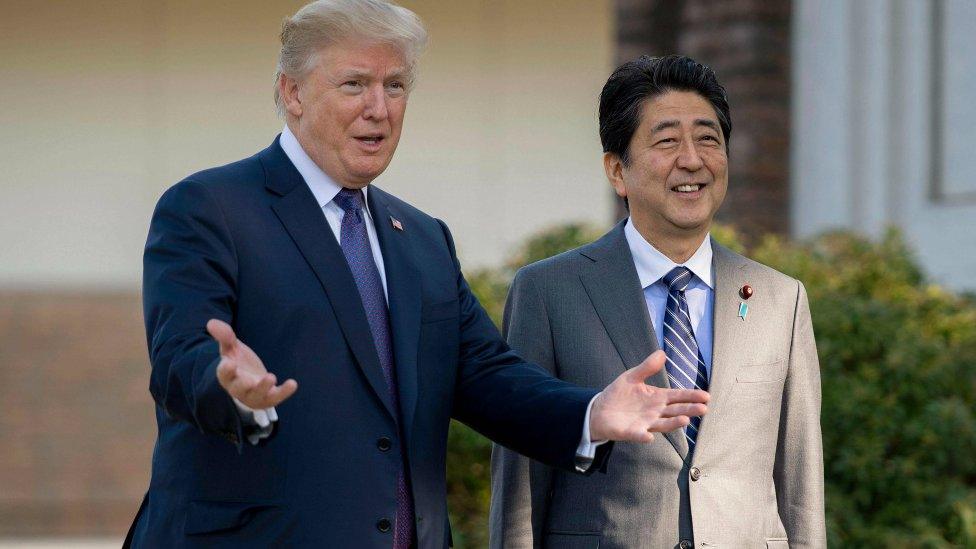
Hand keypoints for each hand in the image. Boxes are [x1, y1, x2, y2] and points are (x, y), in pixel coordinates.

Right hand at [207, 319, 297, 408]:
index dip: (226, 370)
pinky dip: (284, 392)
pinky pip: (275, 397)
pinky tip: (293, 384)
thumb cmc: (239, 362)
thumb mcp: (232, 348)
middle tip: (249, 381)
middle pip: (238, 389)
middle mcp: (238, 388)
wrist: (251, 379)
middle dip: (243, 385)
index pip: (224, 374)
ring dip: (263, 388)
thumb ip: (225, 336)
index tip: (228, 363)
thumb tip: (211, 322)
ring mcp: (254, 395)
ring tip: (271, 377)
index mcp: (227, 375)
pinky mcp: (269, 397)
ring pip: (257, 396)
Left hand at [589, 350, 708, 441]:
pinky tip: (649, 436)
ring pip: (662, 424)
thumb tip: (662, 353)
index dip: (691, 396)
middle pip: (675, 411)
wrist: (600, 410)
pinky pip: (638, 435)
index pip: (678, 396)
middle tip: (703, 408)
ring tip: (686, 420)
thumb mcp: (633, 376)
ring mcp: (645, 423)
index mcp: (657, 397)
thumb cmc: (619, 394)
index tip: (706, 396)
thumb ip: (647, 367)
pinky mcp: (631, 432)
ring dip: (673, 423)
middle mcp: (655, 412)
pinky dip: (644, 436)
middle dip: (689, 410)